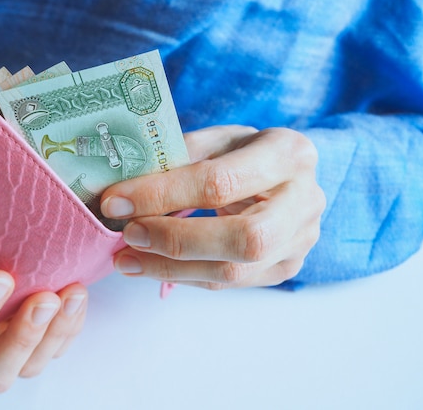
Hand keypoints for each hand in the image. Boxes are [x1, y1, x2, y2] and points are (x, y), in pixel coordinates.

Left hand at [101, 125, 324, 288]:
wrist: (287, 174)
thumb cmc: (245, 151)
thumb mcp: (216, 139)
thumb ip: (178, 160)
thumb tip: (123, 194)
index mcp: (289, 154)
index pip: (220, 182)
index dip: (163, 195)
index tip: (116, 201)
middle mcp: (305, 201)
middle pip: (242, 238)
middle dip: (175, 241)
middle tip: (128, 235)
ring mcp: (301, 241)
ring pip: (233, 272)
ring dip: (170, 269)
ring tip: (127, 258)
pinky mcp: (286, 268)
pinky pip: (230, 283)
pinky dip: (185, 276)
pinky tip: (152, 265)